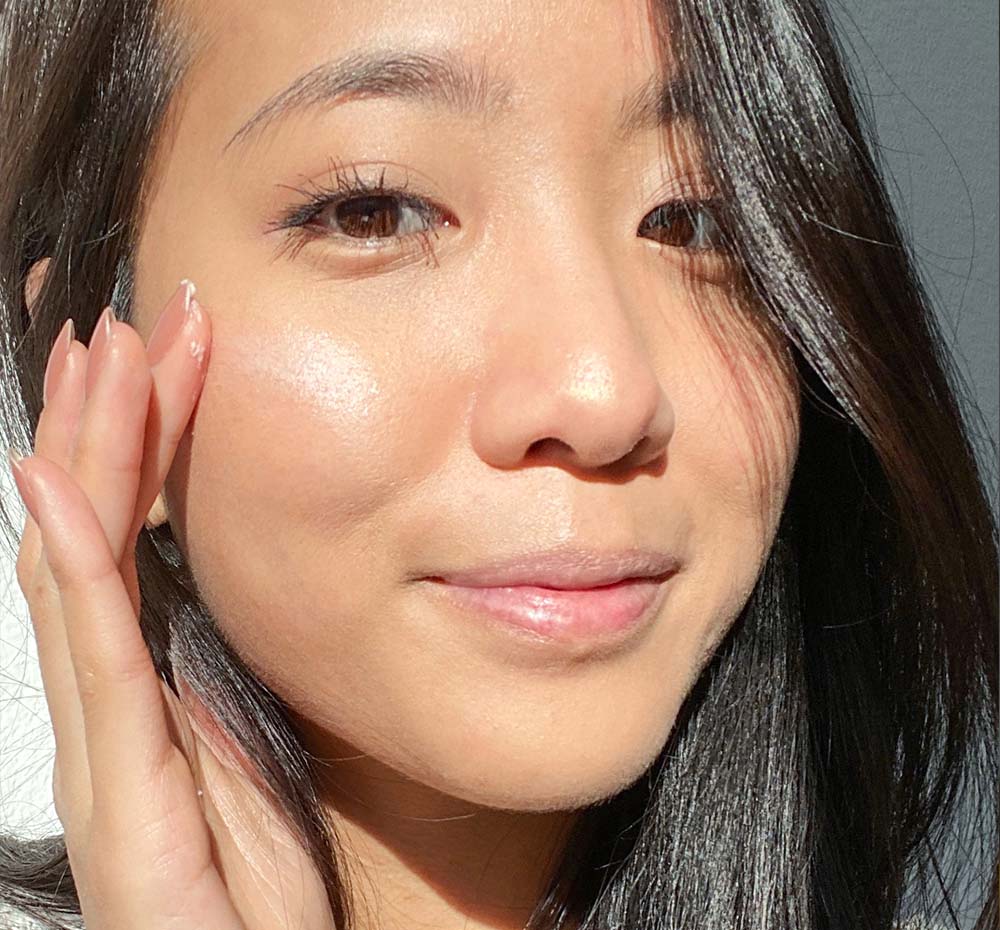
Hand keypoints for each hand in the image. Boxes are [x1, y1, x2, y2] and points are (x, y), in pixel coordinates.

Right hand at [9, 281, 331, 929]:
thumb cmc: (254, 882)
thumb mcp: (250, 744)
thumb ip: (223, 668)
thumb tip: (231, 583)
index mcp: (145, 687)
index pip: (129, 539)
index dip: (134, 444)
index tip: (155, 356)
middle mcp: (109, 705)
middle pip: (95, 535)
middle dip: (106, 424)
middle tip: (119, 325)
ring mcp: (103, 748)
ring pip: (82, 572)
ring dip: (89, 458)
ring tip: (99, 360)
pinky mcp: (119, 798)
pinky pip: (94, 660)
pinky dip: (72, 568)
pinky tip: (57, 490)